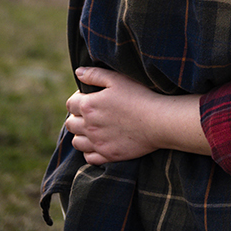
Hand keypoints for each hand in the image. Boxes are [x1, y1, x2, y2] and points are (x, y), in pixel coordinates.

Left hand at [65, 66, 208, 162]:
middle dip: (76, 117)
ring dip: (81, 135)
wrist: (159, 121)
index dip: (77, 99)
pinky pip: (88, 157)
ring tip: (94, 129)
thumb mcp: (118, 79)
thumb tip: (78, 72)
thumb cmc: (140, 96)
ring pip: (76, 142)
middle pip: (70, 123)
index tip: (89, 98)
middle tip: (91, 114)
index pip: (71, 104)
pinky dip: (90, 151)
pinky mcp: (108, 155)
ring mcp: (98, 143)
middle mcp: (89, 126)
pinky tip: (100, 143)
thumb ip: (95, 74)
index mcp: (89, 106)